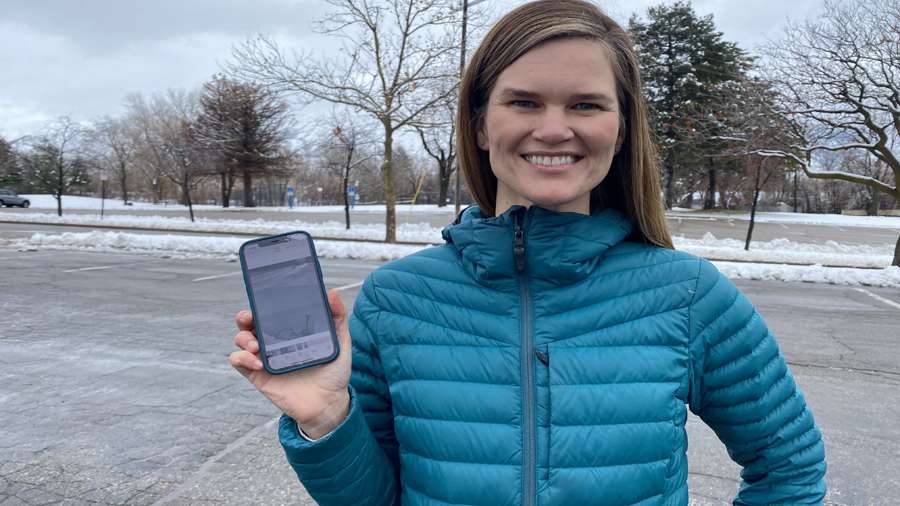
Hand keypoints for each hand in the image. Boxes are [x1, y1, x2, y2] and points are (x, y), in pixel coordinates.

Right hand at [229, 289, 351, 437]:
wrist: (328, 403)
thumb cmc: (333, 372)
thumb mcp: (340, 342)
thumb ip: (338, 317)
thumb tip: (332, 292)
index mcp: (290, 331)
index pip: (271, 313)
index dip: (261, 303)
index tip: (262, 297)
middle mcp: (274, 342)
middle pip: (249, 324)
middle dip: (244, 317)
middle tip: (249, 318)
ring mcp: (264, 358)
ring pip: (241, 340)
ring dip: (243, 338)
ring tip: (256, 345)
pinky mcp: (257, 375)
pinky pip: (239, 362)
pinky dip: (242, 358)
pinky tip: (258, 362)